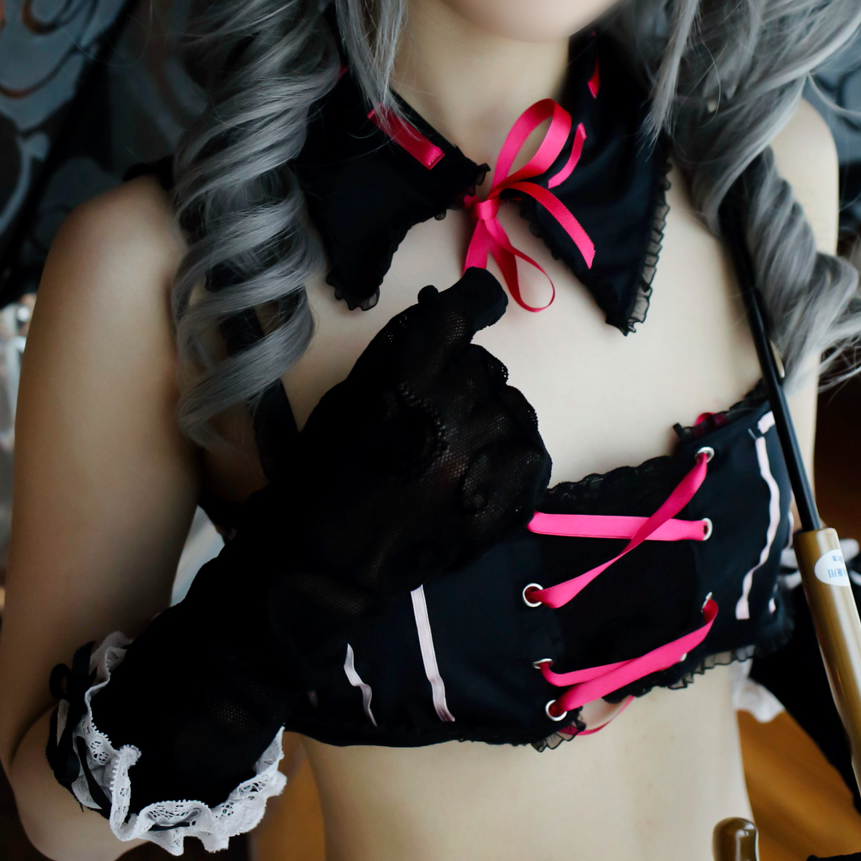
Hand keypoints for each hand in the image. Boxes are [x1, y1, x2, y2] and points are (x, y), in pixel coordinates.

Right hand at [249, 267, 551, 620]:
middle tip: (435, 414)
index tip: (478, 303)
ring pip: (513, 407)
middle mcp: (455, 413)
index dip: (475, 301)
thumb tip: (441, 313)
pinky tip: (477, 473)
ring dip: (488, 418)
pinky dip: (509, 456)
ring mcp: (486, 461)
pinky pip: (531, 453)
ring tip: (453, 451)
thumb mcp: (349, 394)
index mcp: (408, 381)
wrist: (332, 559)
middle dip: (464, 379)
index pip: (463, 313)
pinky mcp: (508, 502)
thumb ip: (398, 353)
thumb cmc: (329, 472)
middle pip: (485, 365)